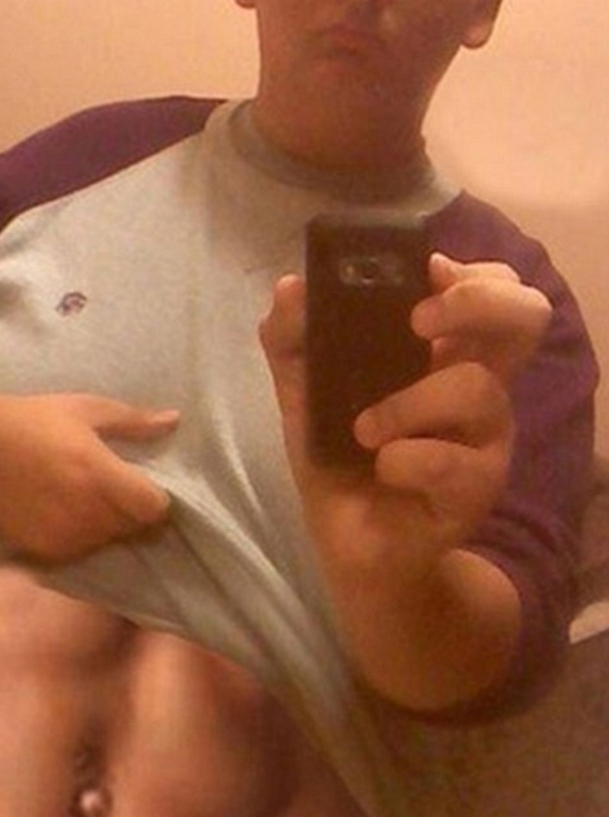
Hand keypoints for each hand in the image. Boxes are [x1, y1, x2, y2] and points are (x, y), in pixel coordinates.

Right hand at [0, 392, 178, 560]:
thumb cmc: (32, 419)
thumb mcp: (85, 409)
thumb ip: (132, 421)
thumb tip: (175, 421)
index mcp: (99, 473)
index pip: (153, 508)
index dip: (157, 499)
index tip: (145, 486)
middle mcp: (85, 510)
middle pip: (134, 527)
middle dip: (132, 512)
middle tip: (113, 490)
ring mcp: (62, 535)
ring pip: (108, 542)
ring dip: (107, 526)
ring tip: (85, 499)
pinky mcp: (42, 551)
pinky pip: (80, 552)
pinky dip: (80, 538)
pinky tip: (63, 511)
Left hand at [260, 254, 551, 576]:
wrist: (351, 544)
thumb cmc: (340, 458)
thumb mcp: (302, 393)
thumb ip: (291, 339)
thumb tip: (291, 287)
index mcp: (445, 353)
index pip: (496, 289)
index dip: (473, 272)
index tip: (425, 273)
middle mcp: (478, 385)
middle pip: (525, 317)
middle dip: (475, 303)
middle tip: (418, 323)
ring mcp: (486, 437)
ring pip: (475, 388)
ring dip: (405, 403)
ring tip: (364, 430)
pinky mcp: (479, 488)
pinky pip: (449, 461)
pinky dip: (402, 461)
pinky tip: (382, 469)